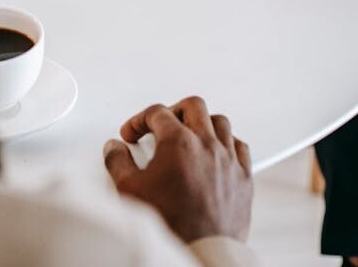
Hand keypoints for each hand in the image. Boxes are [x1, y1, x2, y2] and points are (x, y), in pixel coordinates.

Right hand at [103, 96, 252, 243]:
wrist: (200, 254)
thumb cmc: (171, 225)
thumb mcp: (130, 191)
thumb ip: (118, 162)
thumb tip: (114, 150)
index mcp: (179, 142)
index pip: (157, 113)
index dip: (139, 120)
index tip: (133, 133)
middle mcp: (206, 145)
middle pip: (192, 106)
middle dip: (173, 111)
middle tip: (162, 124)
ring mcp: (228, 160)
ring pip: (220, 122)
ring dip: (203, 123)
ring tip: (190, 133)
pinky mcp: (243, 178)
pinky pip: (240, 146)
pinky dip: (227, 143)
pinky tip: (218, 151)